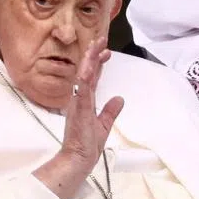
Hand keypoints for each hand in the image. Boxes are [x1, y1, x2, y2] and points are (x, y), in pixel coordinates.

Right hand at [33, 37, 124, 198]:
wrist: (79, 159)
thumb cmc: (87, 145)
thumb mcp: (103, 125)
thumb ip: (110, 111)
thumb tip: (120, 99)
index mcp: (85, 101)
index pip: (92, 77)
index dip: (98, 63)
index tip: (105, 51)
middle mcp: (80, 98)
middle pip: (87, 71)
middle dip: (94, 54)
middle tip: (101, 39)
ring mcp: (78, 102)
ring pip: (83, 75)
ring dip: (90, 59)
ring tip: (96, 44)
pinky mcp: (78, 108)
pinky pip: (82, 88)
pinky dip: (85, 75)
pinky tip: (89, 64)